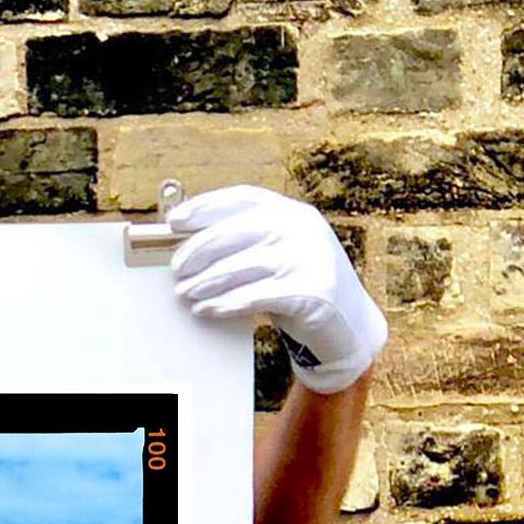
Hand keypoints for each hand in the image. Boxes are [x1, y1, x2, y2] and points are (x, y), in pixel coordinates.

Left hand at [168, 185, 387, 395]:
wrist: (349, 325)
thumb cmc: (301, 288)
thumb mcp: (281, 254)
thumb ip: (249, 242)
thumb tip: (191, 244)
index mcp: (292, 212)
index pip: (243, 198)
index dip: (205, 207)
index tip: (174, 221)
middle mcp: (302, 229)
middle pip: (236, 231)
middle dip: (199, 250)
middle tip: (176, 269)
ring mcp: (308, 258)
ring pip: (242, 265)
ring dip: (206, 281)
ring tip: (185, 294)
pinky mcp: (310, 291)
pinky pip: (257, 296)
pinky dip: (227, 304)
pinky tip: (208, 310)